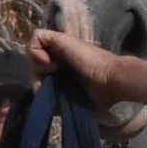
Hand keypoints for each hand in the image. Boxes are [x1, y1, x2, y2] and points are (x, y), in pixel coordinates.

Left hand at [26, 28, 146, 124]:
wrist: (113, 81)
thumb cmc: (102, 96)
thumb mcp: (74, 103)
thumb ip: (58, 104)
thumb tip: (44, 110)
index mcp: (66, 71)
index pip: (41, 75)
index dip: (40, 85)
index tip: (50, 94)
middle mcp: (62, 57)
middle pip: (35, 64)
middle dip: (38, 77)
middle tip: (51, 83)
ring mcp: (61, 46)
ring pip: (33, 50)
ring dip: (37, 65)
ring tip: (52, 72)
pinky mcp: (60, 38)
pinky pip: (36, 37)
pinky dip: (36, 50)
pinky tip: (50, 63)